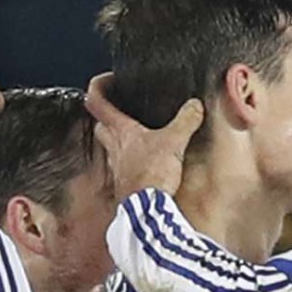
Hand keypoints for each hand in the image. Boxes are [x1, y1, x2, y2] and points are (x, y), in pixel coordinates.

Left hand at [85, 72, 203, 199]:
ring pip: (109, 146)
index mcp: (120, 132)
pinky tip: (145, 162)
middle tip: (120, 110)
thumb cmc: (152, 176)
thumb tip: (194, 105)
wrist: (146, 210)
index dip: (98, 87)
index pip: (96, 102)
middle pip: (100, 125)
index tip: (108, 80)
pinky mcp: (124, 184)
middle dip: (106, 116)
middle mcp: (113, 149)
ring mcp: (117, 167)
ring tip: (136, 136)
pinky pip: (123, 166)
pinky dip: (131, 160)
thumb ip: (185, 120)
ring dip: (118, 139)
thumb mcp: (174, 141)